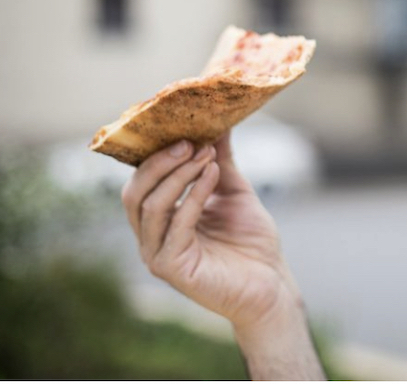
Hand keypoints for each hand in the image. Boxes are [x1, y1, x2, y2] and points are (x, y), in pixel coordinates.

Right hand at [121, 132, 294, 329]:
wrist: (271, 282)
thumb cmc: (250, 241)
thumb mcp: (234, 191)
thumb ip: (221, 160)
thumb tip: (219, 123)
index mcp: (160, 218)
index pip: (140, 181)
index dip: (156, 154)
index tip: (184, 128)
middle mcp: (152, 237)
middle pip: (134, 192)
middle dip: (160, 162)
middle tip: (190, 140)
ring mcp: (157, 254)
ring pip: (151, 206)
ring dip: (179, 174)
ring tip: (205, 154)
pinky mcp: (172, 268)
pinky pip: (176, 224)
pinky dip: (194, 194)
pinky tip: (212, 174)